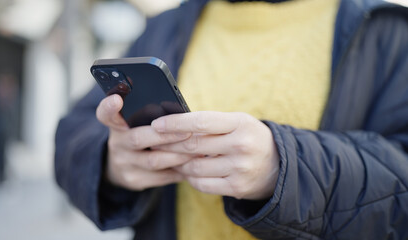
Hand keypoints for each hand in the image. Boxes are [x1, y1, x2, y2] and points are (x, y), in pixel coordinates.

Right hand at [96, 94, 191, 190]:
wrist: (121, 167)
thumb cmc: (139, 137)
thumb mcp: (135, 124)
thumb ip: (150, 117)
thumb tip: (182, 114)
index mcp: (117, 125)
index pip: (106, 114)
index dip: (109, 107)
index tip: (117, 99)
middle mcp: (118, 144)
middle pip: (138, 138)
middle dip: (165, 135)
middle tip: (187, 132)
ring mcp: (124, 164)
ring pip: (153, 161)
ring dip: (178, 155)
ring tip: (197, 151)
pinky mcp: (134, 180)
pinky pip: (161, 177)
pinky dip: (179, 170)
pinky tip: (193, 166)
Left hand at [151, 111, 278, 199]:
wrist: (278, 165)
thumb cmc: (249, 137)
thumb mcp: (237, 122)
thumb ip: (210, 123)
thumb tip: (173, 124)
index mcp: (240, 123)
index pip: (200, 121)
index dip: (175, 123)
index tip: (156, 124)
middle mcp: (241, 145)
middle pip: (193, 145)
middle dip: (169, 144)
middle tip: (154, 142)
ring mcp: (240, 168)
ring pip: (194, 167)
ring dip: (178, 163)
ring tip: (170, 157)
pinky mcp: (237, 187)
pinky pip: (202, 184)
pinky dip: (190, 178)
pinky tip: (186, 171)